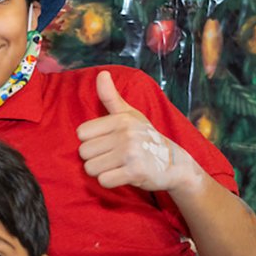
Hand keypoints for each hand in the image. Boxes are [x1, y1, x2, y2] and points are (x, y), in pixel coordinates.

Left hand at [76, 71, 197, 191]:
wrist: (174, 163)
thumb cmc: (145, 137)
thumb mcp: (129, 115)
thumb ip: (111, 97)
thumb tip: (101, 74)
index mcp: (121, 119)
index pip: (81, 133)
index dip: (91, 141)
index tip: (108, 142)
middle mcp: (126, 134)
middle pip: (84, 152)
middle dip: (95, 158)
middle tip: (114, 157)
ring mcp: (131, 153)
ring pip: (91, 168)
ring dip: (101, 171)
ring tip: (118, 166)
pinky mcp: (135, 172)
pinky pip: (104, 181)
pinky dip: (110, 181)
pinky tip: (123, 175)